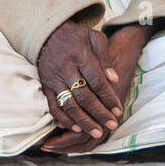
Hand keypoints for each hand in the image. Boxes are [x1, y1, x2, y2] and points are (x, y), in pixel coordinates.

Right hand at [36, 20, 122, 141]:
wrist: (47, 33)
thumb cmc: (76, 36)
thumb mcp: (94, 38)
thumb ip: (105, 57)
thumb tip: (114, 79)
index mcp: (80, 55)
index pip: (97, 81)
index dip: (108, 97)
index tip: (118, 111)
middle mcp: (66, 68)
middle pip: (84, 96)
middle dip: (99, 113)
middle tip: (112, 125)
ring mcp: (54, 78)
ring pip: (69, 104)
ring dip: (84, 121)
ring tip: (97, 132)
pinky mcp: (45, 86)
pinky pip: (54, 106)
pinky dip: (65, 119)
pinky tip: (77, 128)